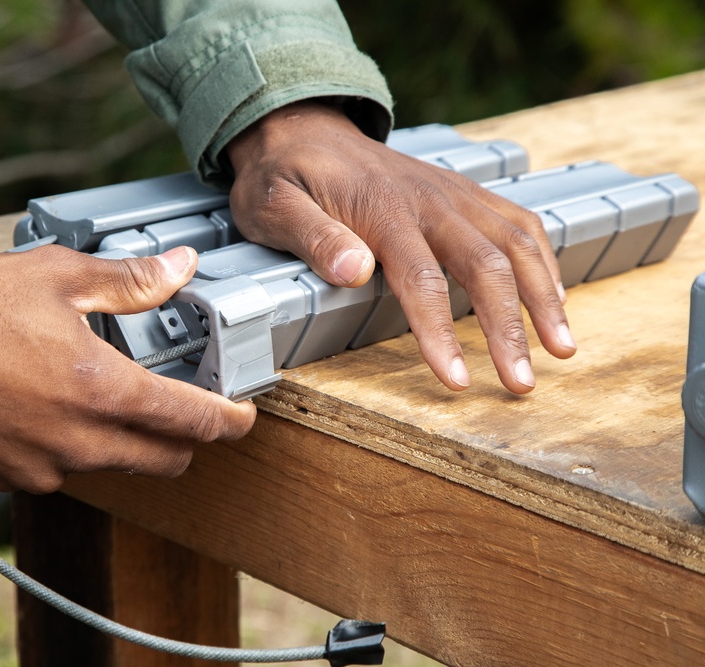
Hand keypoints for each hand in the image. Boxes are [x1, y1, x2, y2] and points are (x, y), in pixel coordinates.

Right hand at [0, 245, 255, 492]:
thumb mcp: (56, 276)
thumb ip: (129, 280)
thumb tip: (179, 267)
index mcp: (102, 391)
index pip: (191, 422)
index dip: (228, 421)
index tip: (242, 415)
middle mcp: (80, 442)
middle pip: (164, 460)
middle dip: (186, 439)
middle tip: (185, 408)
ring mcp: (45, 467)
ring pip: (116, 467)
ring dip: (129, 442)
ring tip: (108, 397)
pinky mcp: (11, 478)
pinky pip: (65, 471)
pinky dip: (77, 447)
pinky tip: (55, 409)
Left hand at [225, 100, 576, 393]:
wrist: (302, 128)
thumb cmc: (283, 178)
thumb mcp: (274, 206)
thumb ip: (313, 237)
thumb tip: (354, 271)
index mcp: (381, 210)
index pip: (421, 279)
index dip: (441, 333)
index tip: (458, 381)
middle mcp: (428, 200)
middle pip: (485, 265)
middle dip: (509, 328)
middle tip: (522, 385)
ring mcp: (452, 194)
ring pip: (516, 243)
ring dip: (544, 297)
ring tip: (562, 350)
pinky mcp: (462, 193)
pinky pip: (517, 223)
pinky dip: (544, 261)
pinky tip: (554, 298)